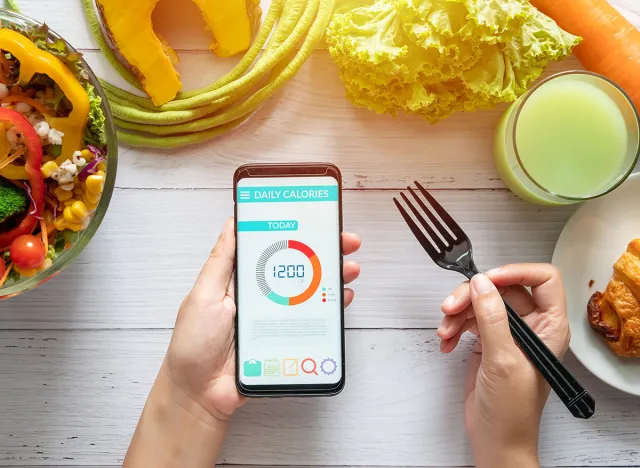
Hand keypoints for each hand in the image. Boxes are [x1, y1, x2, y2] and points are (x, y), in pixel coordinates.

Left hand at [163, 218, 361, 421]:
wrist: (200, 394)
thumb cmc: (194, 344)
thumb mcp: (203, 295)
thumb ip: (221, 262)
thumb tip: (233, 222)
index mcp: (242, 279)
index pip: (273, 248)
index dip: (295, 232)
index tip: (316, 220)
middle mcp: (263, 294)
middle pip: (298, 267)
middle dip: (324, 252)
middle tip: (346, 242)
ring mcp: (277, 317)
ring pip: (310, 291)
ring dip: (333, 277)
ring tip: (349, 268)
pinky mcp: (287, 338)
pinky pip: (313, 320)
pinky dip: (330, 308)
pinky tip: (342, 299)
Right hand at [437, 264, 569, 467]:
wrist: (495, 439)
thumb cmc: (512, 410)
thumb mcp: (502, 359)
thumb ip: (492, 318)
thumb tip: (481, 283)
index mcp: (549, 326)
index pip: (543, 280)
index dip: (515, 272)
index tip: (486, 278)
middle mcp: (531, 326)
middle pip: (502, 289)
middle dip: (472, 296)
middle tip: (450, 307)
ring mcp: (508, 333)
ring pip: (481, 303)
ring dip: (458, 314)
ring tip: (445, 331)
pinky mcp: (488, 342)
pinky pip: (469, 321)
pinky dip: (454, 328)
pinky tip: (446, 343)